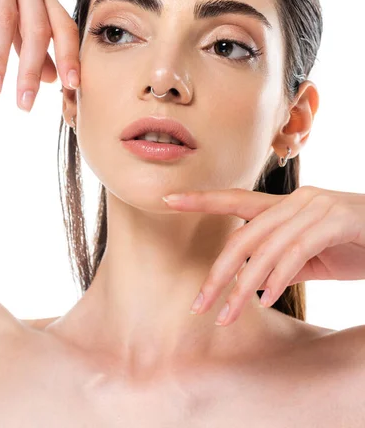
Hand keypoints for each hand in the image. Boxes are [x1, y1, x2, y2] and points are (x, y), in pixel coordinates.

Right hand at [0, 0, 79, 110]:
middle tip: (25, 103)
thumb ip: (31, 41)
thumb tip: (53, 78)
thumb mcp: (18, 7)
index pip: (63, 27)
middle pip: (37, 27)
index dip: (69, 56)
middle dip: (32, 68)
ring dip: (0, 56)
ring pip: (6, 15)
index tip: (72, 86)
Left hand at [163, 185, 364, 325]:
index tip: (168, 200)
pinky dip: (278, 277)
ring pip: (266, 247)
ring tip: (228, 314)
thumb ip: (283, 260)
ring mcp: (315, 207)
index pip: (235, 199)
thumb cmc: (354, 245)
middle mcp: (296, 201)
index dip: (201, 199)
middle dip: (218, 273)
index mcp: (286, 205)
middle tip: (200, 304)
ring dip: (245, 286)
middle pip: (243, 235)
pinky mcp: (334, 220)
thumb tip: (254, 282)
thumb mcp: (313, 256)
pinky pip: (296, 251)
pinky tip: (267, 299)